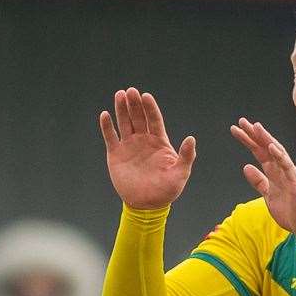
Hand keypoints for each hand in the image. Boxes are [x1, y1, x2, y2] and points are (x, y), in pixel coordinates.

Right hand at [100, 88, 196, 209]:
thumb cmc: (166, 190)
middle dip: (135, 104)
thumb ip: (186, 156)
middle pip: (138, 117)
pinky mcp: (116, 154)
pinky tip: (105, 115)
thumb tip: (191, 138)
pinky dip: (107, 126)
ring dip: (121, 109)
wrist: (146, 204)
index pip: (154, 119)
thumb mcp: (180, 173)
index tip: (146, 96)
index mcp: (159, 142)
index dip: (150, 108)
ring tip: (119, 95)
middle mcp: (143, 140)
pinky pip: (110, 137)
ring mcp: (129, 146)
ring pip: (124, 123)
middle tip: (131, 91)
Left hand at [231, 119, 295, 238]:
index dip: (248, 141)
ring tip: (255, 127)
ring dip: (266, 139)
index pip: (259, 152)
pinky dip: (279, 155)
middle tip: (241, 121)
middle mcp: (281, 169)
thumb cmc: (289, 211)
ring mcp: (289, 174)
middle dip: (253, 135)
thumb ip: (259, 181)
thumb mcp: (268, 195)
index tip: (236, 130)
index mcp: (273, 172)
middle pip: (265, 148)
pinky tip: (270, 146)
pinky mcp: (295, 182)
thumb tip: (246, 167)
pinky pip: (287, 165)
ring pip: (276, 152)